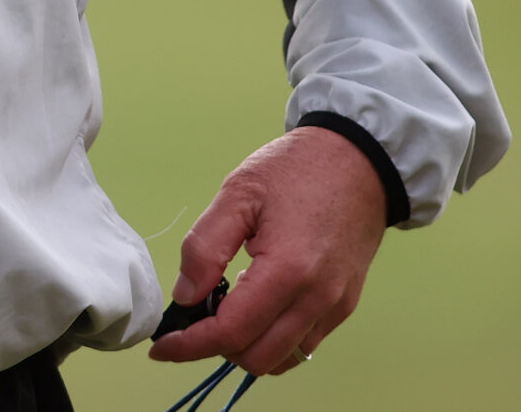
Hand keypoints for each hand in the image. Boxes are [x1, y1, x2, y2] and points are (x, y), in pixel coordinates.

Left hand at [147, 126, 387, 375]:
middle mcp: (317, 299)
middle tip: (190, 323)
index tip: (162, 346)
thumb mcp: (237, 193)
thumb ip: (205, 247)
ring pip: (282, 359)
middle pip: (257, 357)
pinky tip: (252, 313)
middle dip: (215, 349)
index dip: (190, 345)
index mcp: (287, 270)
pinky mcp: (344, 305)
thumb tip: (186, 295)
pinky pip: (304, 345)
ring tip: (220, 316)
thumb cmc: (295, 169)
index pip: (232, 331)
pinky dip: (272, 342)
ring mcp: (335, 306)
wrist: (358, 161)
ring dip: (245, 349)